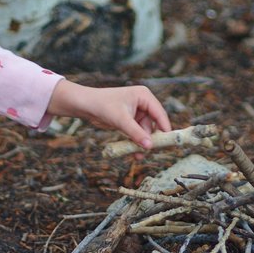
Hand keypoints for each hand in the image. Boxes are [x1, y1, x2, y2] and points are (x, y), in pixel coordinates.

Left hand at [46, 81, 171, 149]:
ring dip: (141, 143)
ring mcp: (136, 113)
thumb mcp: (121, 120)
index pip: (159, 113)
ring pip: (144, 131)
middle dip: (150, 138)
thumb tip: (150, 146)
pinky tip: (133, 153)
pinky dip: (135, 142)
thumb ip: (136, 133)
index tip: (169, 142)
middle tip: (150, 152)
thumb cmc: (103, 106)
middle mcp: (142, 103)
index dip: (164, 127)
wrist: (84, 105)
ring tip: (137, 156)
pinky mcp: (129, 121)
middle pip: (153, 124)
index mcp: (144, 96)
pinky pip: (136, 134)